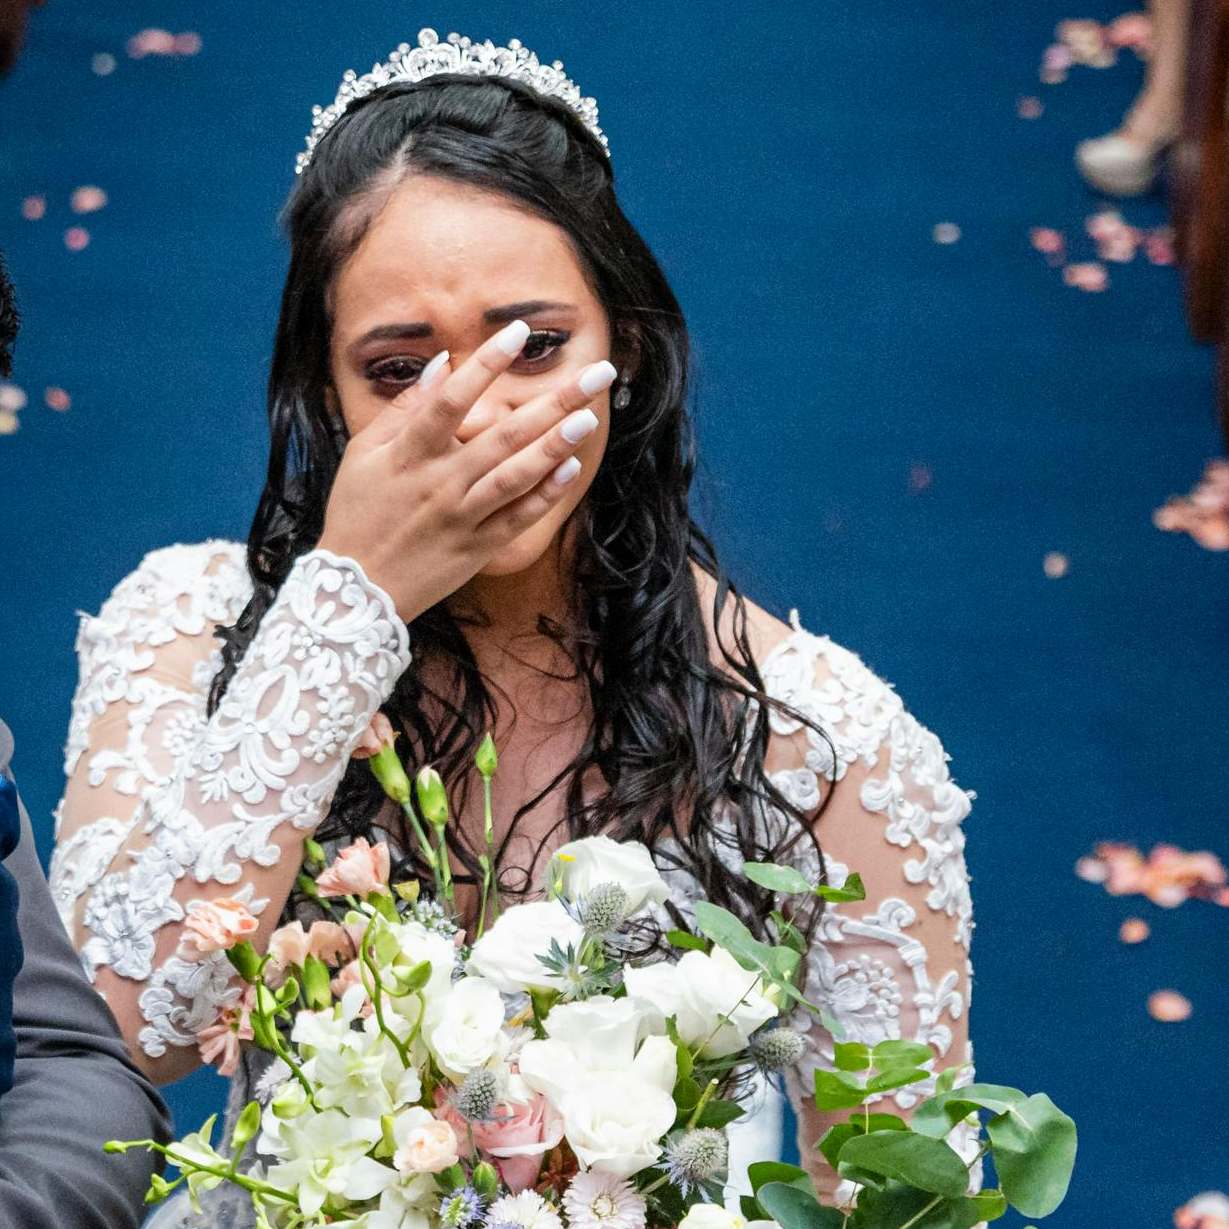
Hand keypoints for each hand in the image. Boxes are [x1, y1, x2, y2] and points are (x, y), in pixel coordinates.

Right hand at [317, 318, 615, 622]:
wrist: (355, 591)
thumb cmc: (356, 513)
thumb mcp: (363, 454)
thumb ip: (405, 408)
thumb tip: (444, 363)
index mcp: (409, 455)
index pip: (452, 399)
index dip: (486, 363)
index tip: (518, 330)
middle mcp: (440, 483)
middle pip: (504, 434)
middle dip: (554, 401)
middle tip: (596, 373)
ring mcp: (463, 517)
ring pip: (516, 476)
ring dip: (556, 445)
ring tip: (589, 416)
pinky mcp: (478, 548)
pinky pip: (518, 518)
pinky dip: (544, 494)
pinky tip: (571, 468)